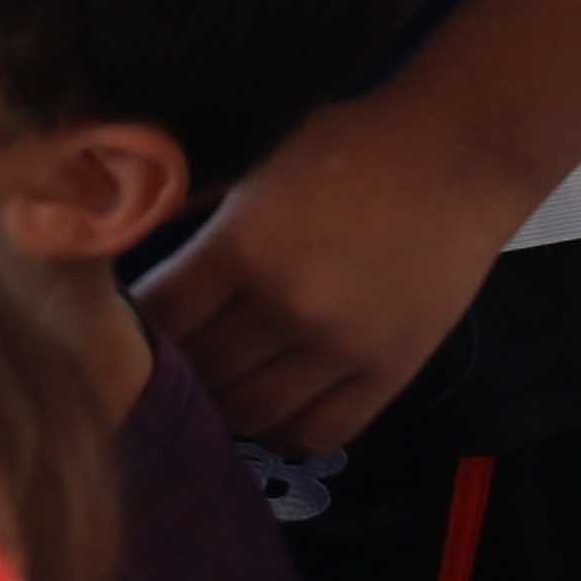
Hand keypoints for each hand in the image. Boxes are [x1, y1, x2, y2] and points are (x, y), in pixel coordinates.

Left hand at [138, 77, 541, 448]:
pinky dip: (282, 430)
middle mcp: (286, 308)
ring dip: (221, 404)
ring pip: (250, 413)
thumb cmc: (348, 148)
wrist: (457, 157)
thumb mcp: (253, 172)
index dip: (130, 325)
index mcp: (240, 249)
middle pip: (198, 373)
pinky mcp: (390, 373)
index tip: (123, 322)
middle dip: (169, 369)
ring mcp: (341, 349)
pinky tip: (269, 403)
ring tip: (213, 383)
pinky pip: (318, 432)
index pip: (156, 318)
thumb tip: (137, 254)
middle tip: (161, 360)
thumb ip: (198, 224)